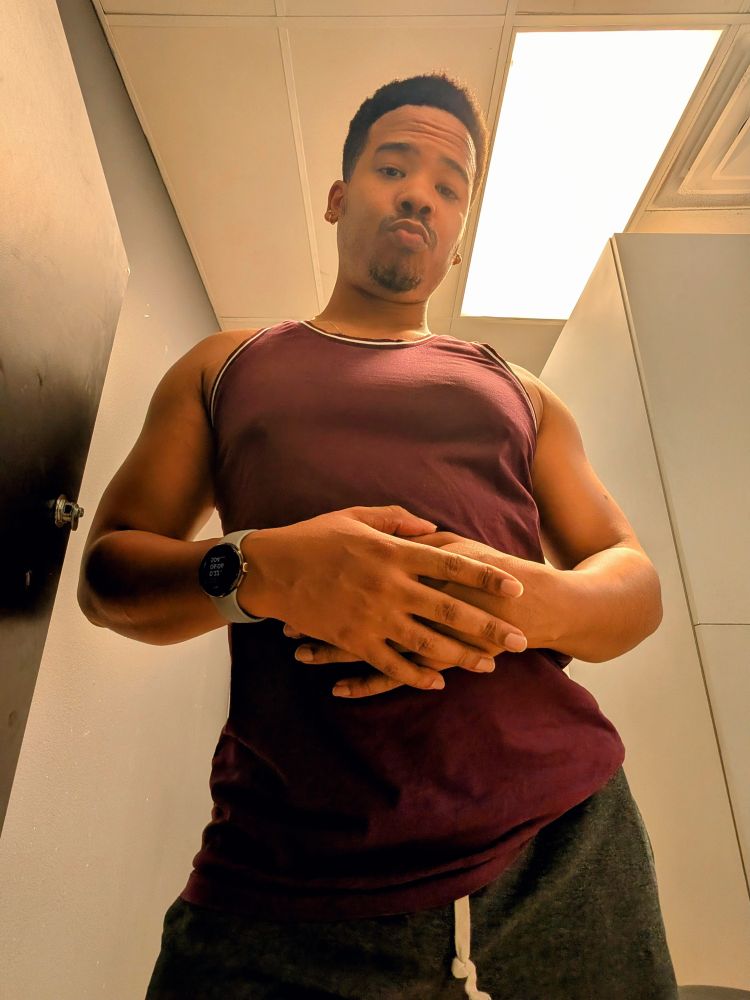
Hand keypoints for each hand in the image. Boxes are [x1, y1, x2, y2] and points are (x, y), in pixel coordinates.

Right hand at [238, 506, 526, 693]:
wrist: (269, 570)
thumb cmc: (312, 537)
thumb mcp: (356, 516)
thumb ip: (397, 520)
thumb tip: (433, 528)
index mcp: (394, 552)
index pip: (452, 565)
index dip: (486, 578)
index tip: (516, 588)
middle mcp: (390, 586)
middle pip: (450, 609)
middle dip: (489, 626)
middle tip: (520, 639)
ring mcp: (372, 617)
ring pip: (427, 643)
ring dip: (462, 656)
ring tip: (490, 665)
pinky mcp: (353, 640)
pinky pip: (390, 664)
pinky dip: (415, 675)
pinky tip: (438, 683)